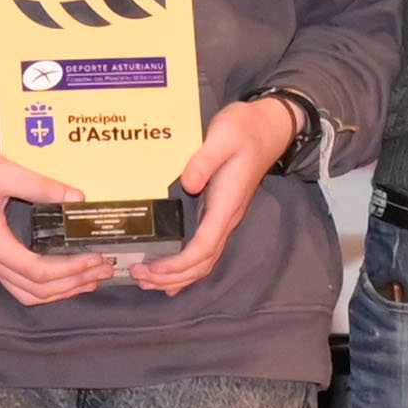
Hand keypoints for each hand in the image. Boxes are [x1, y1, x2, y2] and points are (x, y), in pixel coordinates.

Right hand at [0, 134, 113, 304]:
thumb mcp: (4, 170)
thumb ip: (41, 186)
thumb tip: (78, 197)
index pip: (37, 271)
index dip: (70, 269)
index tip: (96, 257)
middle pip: (35, 290)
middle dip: (73, 283)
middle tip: (104, 269)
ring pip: (27, 292)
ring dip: (61, 290)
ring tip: (91, 277)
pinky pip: (21, 281)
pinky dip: (47, 283)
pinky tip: (68, 272)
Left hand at [132, 97, 301, 293]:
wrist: (268, 127)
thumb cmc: (245, 129)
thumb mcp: (224, 135)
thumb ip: (205, 159)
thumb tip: (188, 183)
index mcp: (226, 204)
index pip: (204, 248)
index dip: (178, 264)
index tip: (153, 268)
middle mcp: (226, 218)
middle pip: (202, 264)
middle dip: (171, 277)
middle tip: (138, 277)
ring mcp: (223, 218)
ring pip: (203, 262)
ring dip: (176, 277)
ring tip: (146, 280)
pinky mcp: (218, 214)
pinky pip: (203, 251)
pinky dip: (185, 268)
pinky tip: (167, 275)